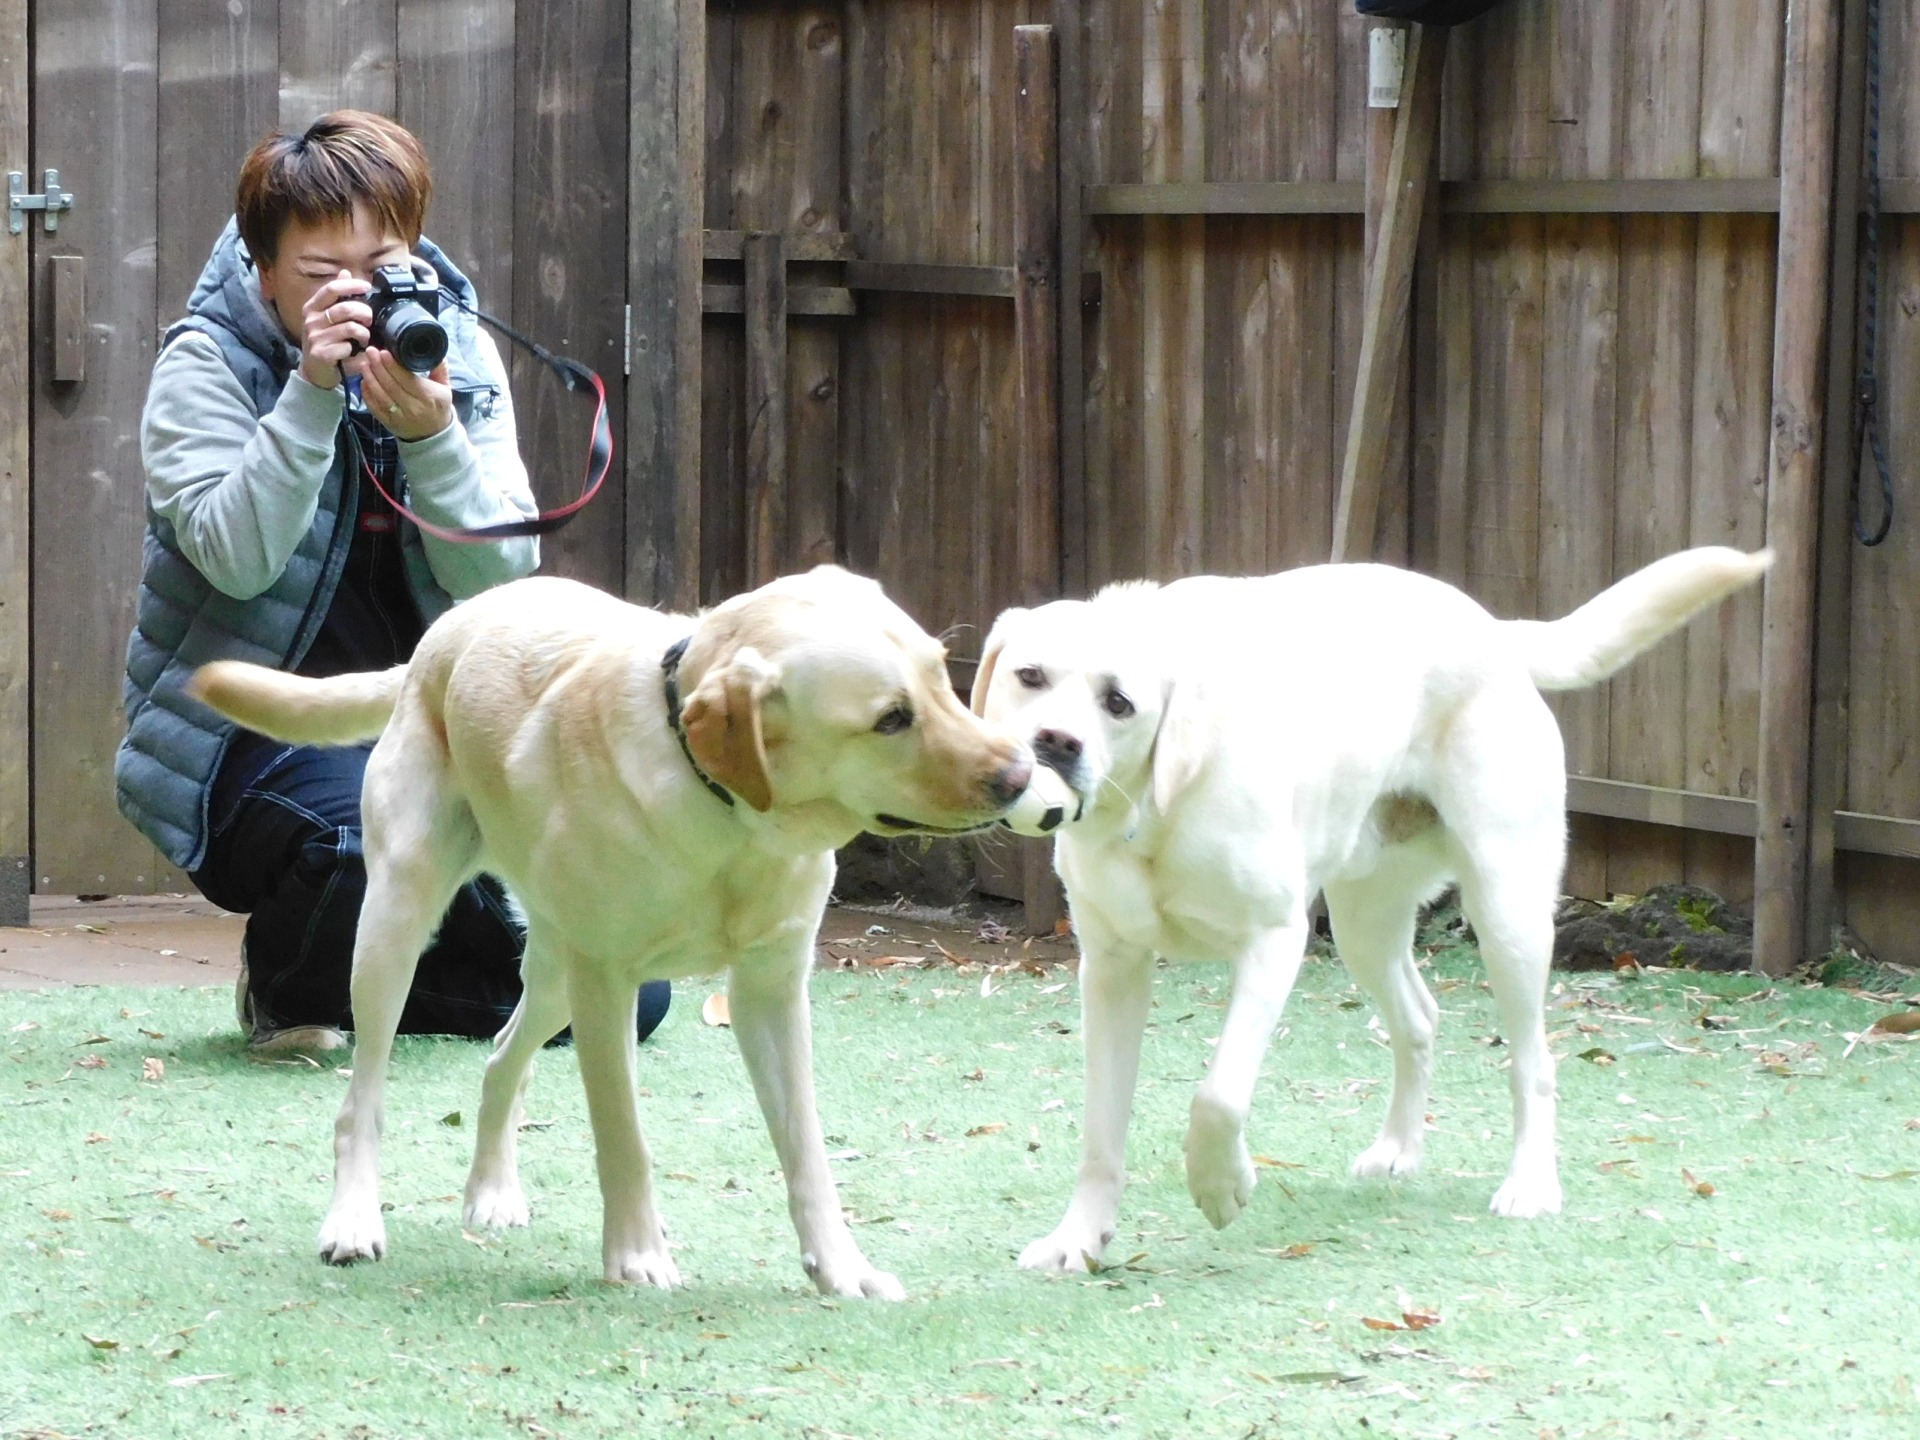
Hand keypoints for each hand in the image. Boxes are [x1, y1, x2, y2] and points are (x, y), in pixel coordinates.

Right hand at [296, 270, 372, 390]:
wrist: (315, 372)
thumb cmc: (326, 342)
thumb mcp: (328, 317)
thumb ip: (337, 297)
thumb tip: (345, 272)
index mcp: (312, 307)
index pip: (332, 289)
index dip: (351, 286)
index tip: (366, 286)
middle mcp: (311, 320)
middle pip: (345, 308)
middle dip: (364, 313)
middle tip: (369, 320)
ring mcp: (315, 337)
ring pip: (350, 328)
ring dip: (364, 334)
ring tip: (364, 339)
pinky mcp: (321, 353)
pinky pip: (347, 347)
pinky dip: (356, 350)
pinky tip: (353, 352)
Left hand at [360, 350, 453, 441]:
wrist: (434, 435)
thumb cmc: (438, 407)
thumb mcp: (445, 388)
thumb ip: (439, 368)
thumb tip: (434, 350)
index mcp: (429, 397)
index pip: (407, 379)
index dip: (393, 366)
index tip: (383, 352)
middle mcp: (413, 407)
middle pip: (391, 385)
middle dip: (378, 367)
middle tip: (370, 352)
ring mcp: (399, 416)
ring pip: (380, 395)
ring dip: (370, 378)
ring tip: (364, 363)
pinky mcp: (388, 423)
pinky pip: (374, 407)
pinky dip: (366, 394)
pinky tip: (363, 381)